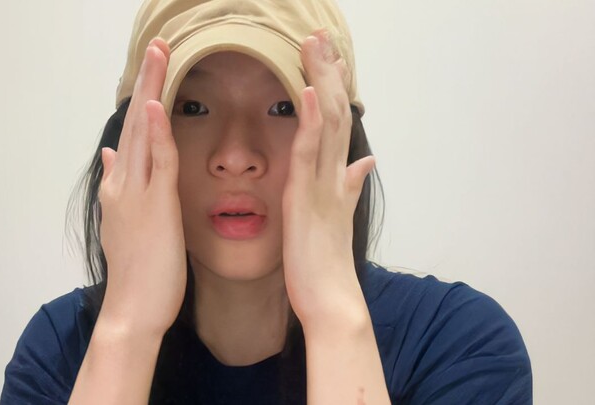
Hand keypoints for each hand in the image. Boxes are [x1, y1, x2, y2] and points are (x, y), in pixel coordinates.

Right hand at [97, 39, 186, 337]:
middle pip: (133, 123)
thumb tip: (111, 156)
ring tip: (158, 56)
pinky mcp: (153, 206)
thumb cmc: (137, 273)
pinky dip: (154, 132)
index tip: (151, 76)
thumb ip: (118, 187)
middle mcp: (122, 185)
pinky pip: (156, 162)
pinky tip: (154, 105)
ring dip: (151, 91)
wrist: (132, 310)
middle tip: (156, 48)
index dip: (140, 103)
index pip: (131, 136)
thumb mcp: (124, 224)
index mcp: (120, 189)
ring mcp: (135, 193)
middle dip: (145, 83)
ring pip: (142, 133)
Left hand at [282, 31, 375, 330]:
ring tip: (316, 47)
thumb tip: (365, 163)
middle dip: (328, 73)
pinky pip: (310, 152)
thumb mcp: (337, 218)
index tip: (328, 58)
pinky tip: (306, 91)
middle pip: (334, 113)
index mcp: (335, 178)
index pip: (336, 123)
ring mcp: (323, 184)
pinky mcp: (307, 197)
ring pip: (325, 124)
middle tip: (322, 37)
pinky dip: (309, 120)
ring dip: (321, 82)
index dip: (333, 88)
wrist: (332, 301)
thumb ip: (351, 186)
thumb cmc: (326, 264)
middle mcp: (334, 175)